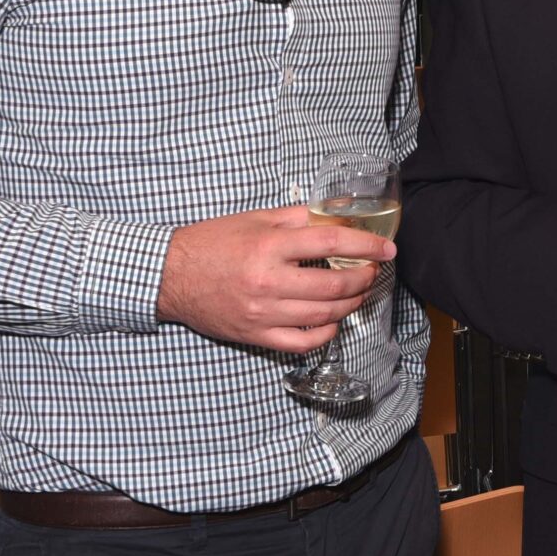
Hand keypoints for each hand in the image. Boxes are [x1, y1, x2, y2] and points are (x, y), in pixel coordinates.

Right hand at [157, 204, 388, 352]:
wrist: (170, 275)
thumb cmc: (212, 243)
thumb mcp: (255, 219)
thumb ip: (299, 216)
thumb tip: (338, 212)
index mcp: (269, 247)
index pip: (332, 244)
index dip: (366, 246)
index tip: (387, 249)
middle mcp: (269, 281)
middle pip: (334, 285)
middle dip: (364, 278)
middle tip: (372, 271)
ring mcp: (263, 312)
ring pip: (323, 314)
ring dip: (351, 303)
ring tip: (358, 292)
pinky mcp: (256, 334)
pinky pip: (302, 342)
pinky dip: (325, 332)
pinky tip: (333, 319)